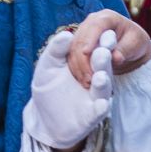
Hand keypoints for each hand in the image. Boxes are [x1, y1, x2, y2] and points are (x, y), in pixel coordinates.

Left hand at [26, 32, 116, 151]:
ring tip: (101, 77)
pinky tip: (102, 105)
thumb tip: (66, 35)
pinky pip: (98, 112)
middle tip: (103, 51)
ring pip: (102, 89)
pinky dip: (100, 108)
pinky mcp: (92, 117)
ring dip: (103, 83)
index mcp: (88, 62)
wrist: (45, 118)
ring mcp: (95, 98)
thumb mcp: (48, 66)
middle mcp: (96, 78)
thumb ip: (56, 50)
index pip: (95, 49)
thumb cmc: (47, 87)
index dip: (101, 42)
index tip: (105, 33)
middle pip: (101, 67)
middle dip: (102, 60)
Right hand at [66, 9, 150, 83]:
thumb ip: (125, 49)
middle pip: (81, 39)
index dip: (90, 39)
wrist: (129, 47)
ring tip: (87, 83)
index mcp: (107, 17)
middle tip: (90, 78)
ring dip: (78, 67)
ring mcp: (82, 33)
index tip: (86, 53)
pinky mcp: (77, 45)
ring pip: (73, 49)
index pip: (96, 26)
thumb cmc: (135, 42)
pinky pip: (71, 57)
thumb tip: (115, 58)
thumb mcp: (136, 44)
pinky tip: (83, 81)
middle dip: (83, 59)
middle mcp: (90, 22)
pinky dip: (76, 70)